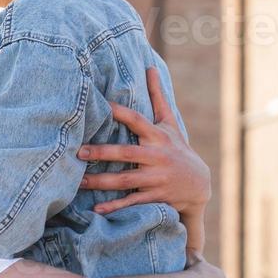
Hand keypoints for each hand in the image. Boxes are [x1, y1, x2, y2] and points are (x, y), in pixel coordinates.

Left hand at [77, 66, 210, 216]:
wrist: (199, 185)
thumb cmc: (178, 149)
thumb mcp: (170, 124)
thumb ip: (158, 97)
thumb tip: (151, 67)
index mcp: (158, 136)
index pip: (137, 121)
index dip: (120, 112)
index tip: (101, 106)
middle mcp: (157, 157)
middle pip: (126, 154)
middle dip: (102, 153)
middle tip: (78, 152)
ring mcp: (156, 179)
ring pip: (125, 180)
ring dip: (101, 182)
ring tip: (78, 182)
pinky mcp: (155, 198)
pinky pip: (132, 202)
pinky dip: (116, 207)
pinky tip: (97, 210)